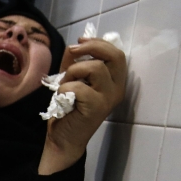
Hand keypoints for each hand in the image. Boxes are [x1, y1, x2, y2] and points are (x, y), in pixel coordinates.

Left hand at [38, 38, 127, 174]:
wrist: (63, 138)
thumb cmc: (68, 109)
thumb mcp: (71, 80)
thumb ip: (74, 63)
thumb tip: (74, 46)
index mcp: (114, 81)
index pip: (117, 53)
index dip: (99, 43)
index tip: (80, 41)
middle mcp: (117, 89)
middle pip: (115, 55)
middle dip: (91, 48)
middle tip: (72, 51)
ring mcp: (109, 98)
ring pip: (95, 68)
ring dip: (73, 71)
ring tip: (66, 84)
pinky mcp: (97, 107)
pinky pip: (78, 87)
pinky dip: (65, 88)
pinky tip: (63, 98)